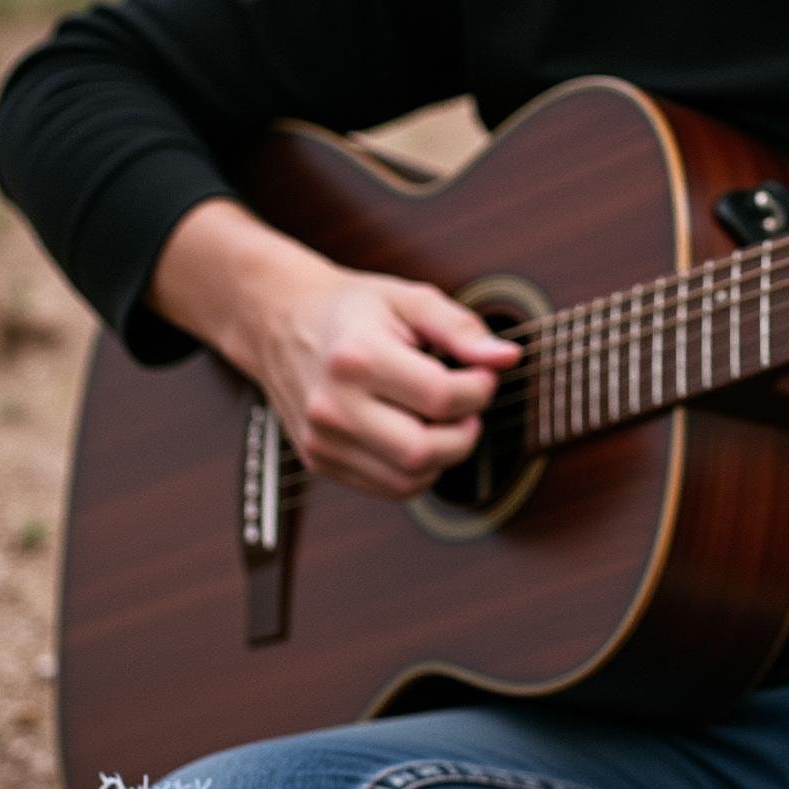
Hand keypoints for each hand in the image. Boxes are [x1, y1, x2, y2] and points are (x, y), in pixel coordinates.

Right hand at [241, 265, 522, 500]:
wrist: (280, 321)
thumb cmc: (353, 309)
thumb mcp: (410, 299)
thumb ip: (462, 327)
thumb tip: (507, 358)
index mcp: (357, 357)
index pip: (441, 398)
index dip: (480, 389)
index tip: (481, 373)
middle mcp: (333, 405)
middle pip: (422, 451)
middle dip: (465, 433)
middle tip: (468, 405)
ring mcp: (322, 439)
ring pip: (408, 481)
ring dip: (444, 456)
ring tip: (443, 419)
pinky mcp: (319, 460)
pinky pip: (387, 488)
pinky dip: (417, 470)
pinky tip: (416, 433)